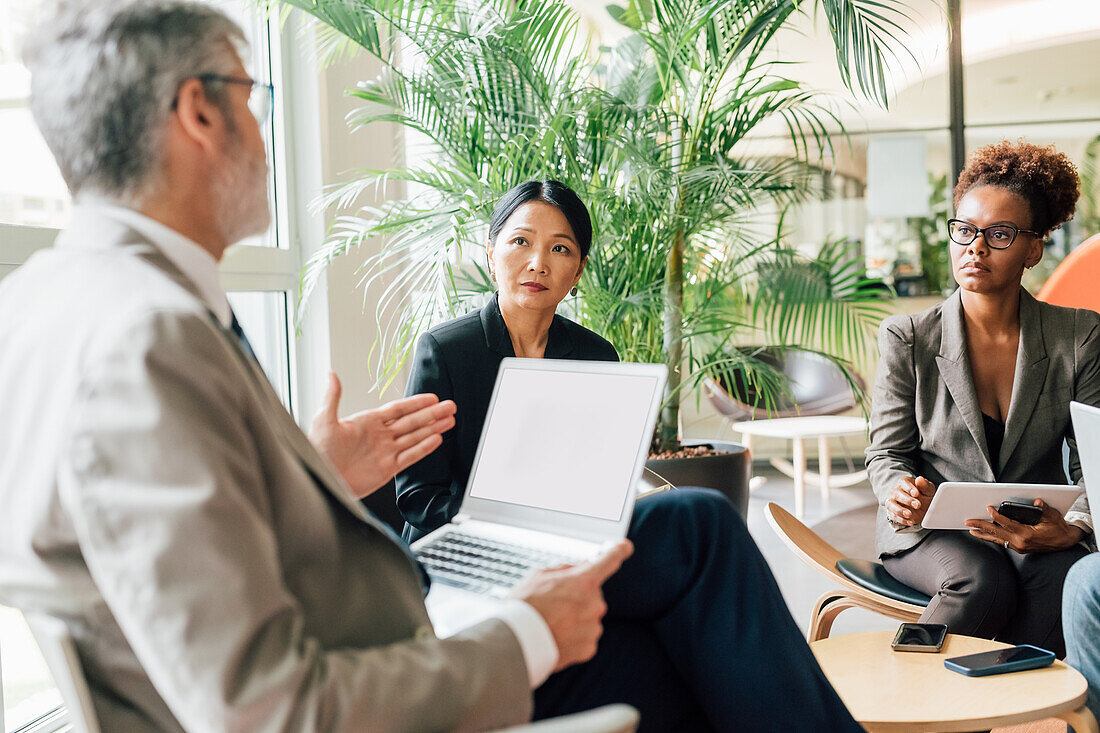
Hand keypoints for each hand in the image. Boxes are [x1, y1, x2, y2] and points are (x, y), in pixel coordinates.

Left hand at [308, 373, 455, 497]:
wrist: (320, 478)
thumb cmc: (318, 451)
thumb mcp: (323, 420)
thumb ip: (332, 397)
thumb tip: (331, 374)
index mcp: (368, 422)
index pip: (398, 409)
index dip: (416, 403)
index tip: (433, 397)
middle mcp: (380, 436)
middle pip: (412, 421)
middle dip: (432, 414)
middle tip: (450, 406)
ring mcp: (385, 452)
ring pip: (415, 437)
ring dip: (433, 428)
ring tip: (450, 420)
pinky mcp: (386, 469)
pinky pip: (410, 457)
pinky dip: (424, 448)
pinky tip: (437, 440)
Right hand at [511, 540, 632, 671]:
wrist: (516, 643)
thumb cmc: (524, 607)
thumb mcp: (539, 575)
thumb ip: (565, 570)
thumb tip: (578, 569)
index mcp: (584, 581)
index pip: (610, 560)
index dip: (618, 551)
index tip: (624, 547)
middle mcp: (594, 604)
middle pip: (592, 594)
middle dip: (578, 596)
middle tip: (554, 603)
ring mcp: (593, 627)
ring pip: (588, 617)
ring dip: (575, 618)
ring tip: (552, 623)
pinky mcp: (589, 648)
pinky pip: (585, 637)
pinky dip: (573, 636)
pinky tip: (556, 636)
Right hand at [885, 476, 936, 526]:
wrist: (921, 507)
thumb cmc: (924, 496)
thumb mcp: (928, 490)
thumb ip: (925, 486)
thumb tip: (920, 479)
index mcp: (904, 483)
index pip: (904, 483)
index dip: (909, 488)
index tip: (916, 493)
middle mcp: (895, 491)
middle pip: (897, 494)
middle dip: (907, 500)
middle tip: (917, 505)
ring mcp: (892, 502)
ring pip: (891, 505)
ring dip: (900, 510)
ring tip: (909, 514)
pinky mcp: (892, 512)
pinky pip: (893, 516)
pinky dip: (901, 520)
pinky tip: (910, 522)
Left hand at [966, 499, 1084, 552]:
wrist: (1065, 542)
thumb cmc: (1058, 528)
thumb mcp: (1053, 516)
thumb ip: (1043, 508)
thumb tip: (1037, 501)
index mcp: (1027, 534)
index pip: (1007, 524)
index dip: (996, 516)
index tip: (988, 508)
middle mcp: (1020, 542)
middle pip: (997, 533)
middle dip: (981, 526)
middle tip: (968, 521)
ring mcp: (1019, 547)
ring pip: (997, 539)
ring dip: (983, 534)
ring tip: (971, 530)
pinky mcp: (1019, 548)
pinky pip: (1002, 542)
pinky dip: (992, 537)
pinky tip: (984, 534)